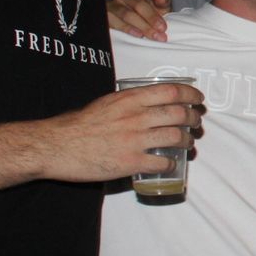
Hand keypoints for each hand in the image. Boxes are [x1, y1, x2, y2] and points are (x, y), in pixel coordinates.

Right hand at [36, 82, 202, 181]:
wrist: (57, 145)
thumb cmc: (79, 124)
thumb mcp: (107, 103)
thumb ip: (129, 103)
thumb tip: (148, 104)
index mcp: (130, 99)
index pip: (171, 92)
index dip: (191, 95)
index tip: (198, 99)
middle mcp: (136, 117)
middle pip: (179, 114)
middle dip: (194, 118)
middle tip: (197, 123)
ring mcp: (135, 140)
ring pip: (176, 137)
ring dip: (188, 141)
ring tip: (189, 143)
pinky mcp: (131, 162)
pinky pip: (162, 162)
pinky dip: (171, 163)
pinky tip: (170, 163)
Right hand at [109, 0, 170, 39]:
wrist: (139, 26)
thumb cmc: (149, 15)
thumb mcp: (159, 7)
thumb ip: (162, 1)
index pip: (139, 3)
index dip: (151, 15)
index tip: (162, 27)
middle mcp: (115, 3)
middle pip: (128, 13)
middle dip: (144, 25)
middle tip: (158, 36)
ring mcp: (107, 15)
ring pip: (118, 21)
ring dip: (132, 30)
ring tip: (143, 37)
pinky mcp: (105, 25)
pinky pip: (110, 29)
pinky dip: (121, 33)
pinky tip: (130, 38)